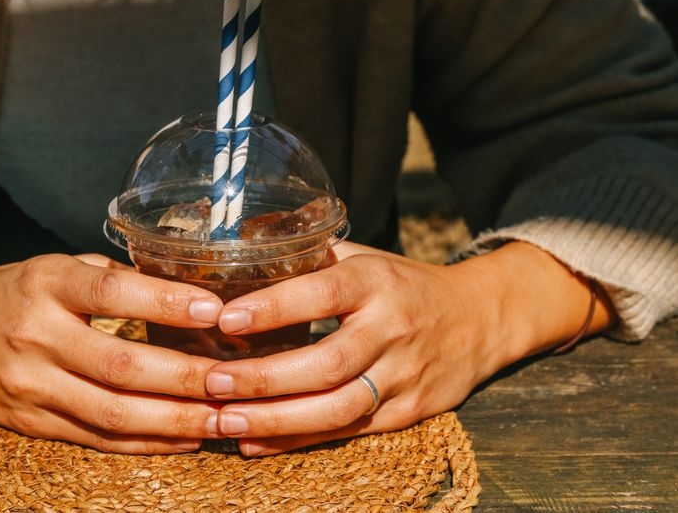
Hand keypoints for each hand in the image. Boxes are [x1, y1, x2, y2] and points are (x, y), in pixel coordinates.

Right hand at [0, 253, 225, 453]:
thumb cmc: (2, 293)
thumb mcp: (49, 267)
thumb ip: (107, 279)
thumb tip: (179, 291)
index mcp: (43, 284)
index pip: (110, 293)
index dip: (166, 303)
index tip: (214, 311)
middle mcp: (35, 335)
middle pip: (121, 366)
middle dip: (187, 378)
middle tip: (236, 381)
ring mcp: (30, 385)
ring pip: (113, 413)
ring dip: (175, 420)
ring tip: (223, 419)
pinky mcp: (30, 422)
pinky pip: (96, 438)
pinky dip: (145, 443)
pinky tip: (184, 438)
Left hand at [203, 240, 613, 455]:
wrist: (480, 318)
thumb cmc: (403, 284)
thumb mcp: (364, 257)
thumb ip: (310, 257)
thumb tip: (238, 249)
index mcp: (376, 281)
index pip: (322, 293)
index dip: (273, 308)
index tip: (226, 319)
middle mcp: (392, 328)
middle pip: (327, 363)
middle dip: (265, 378)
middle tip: (213, 382)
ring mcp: (403, 374)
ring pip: (338, 407)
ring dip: (278, 420)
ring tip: (226, 421)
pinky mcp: (408, 411)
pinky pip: (348, 431)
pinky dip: (299, 440)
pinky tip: (255, 443)